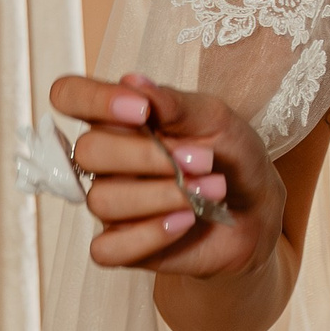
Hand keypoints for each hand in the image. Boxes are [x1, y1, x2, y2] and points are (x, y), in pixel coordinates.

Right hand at [49, 70, 283, 278]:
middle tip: (202, 160)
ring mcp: (111, 203)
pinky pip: (107, 248)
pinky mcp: (121, 245)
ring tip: (211, 190)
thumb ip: (175, 103)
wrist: (259, 210)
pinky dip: (149, 235)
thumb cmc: (232, 157)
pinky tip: (185, 221)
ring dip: (163, 195)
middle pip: (87, 151)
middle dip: (146, 156)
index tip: (143, 110)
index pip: (70, 96)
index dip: (93, 100)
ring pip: (102, 200)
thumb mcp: (216, 120)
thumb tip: (134, 82)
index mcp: (120, 119)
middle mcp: (106, 161)